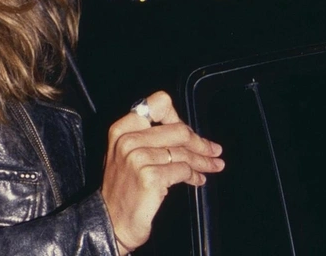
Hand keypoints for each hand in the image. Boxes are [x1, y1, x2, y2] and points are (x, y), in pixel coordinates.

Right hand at [101, 91, 224, 253]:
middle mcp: (127, 140)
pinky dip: (195, 176)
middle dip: (200, 142)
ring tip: (213, 166)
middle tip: (214, 150)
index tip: (188, 131)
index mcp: (121, 129)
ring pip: (183, 152)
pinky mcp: (150, 177)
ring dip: (203, 161)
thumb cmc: (123, 188)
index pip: (156, 105)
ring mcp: (138, 158)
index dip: (177, 116)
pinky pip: (183, 171)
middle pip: (177, 129)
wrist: (111, 220)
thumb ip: (147, 138)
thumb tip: (185, 132)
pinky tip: (198, 180)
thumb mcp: (125, 154)